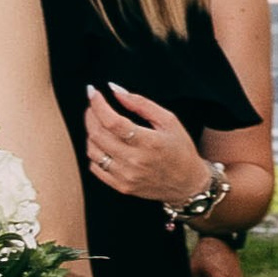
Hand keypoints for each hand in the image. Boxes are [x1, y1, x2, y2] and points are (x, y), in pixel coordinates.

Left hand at [86, 81, 212, 205]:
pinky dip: (94, 152)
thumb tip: (115, 90)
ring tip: (98, 123)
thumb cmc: (180, 149)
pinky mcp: (120, 186)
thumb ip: (141, 104)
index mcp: (148, 142)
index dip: (98, 105)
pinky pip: (95, 168)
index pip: (113, 122)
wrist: (187, 184)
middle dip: (90, 115)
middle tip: (93, 106)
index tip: (92, 92)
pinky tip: (102, 143)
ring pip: (93, 151)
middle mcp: (134, 161)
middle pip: (98, 135)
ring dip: (90, 133)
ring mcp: (125, 176)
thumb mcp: (169, 120)